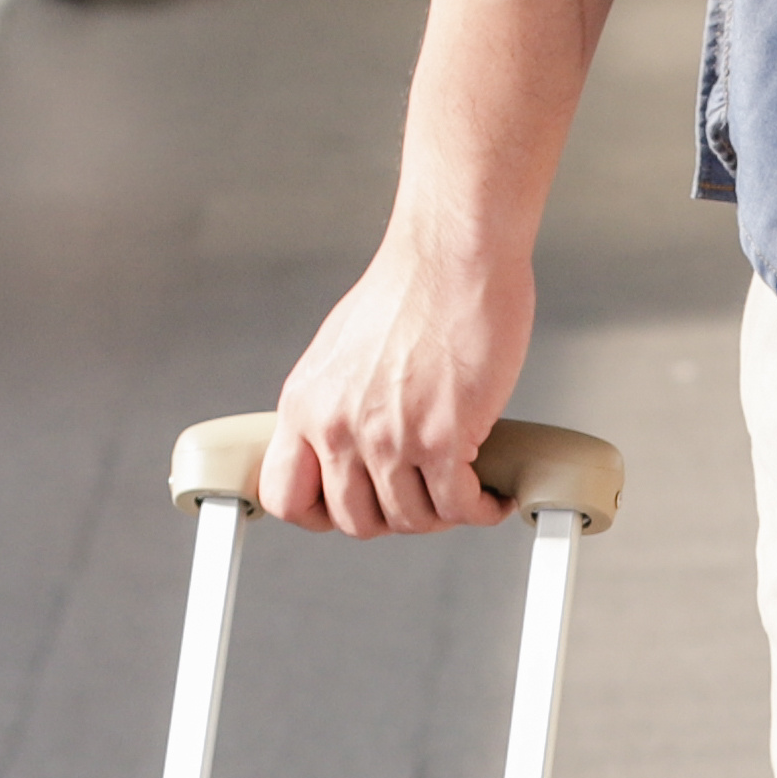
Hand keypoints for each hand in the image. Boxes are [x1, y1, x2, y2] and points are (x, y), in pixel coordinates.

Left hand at [259, 227, 533, 533]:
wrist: (453, 256)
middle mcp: (337, 426)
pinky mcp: (441, 438)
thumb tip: (351, 445)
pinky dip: (481, 509)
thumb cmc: (413, 291)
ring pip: (412, 520)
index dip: (320, 516)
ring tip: (466, 489)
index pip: (284, 496)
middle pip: (356, 521)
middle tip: (425, 496)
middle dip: (396, 517)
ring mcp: (387, 437)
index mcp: (305, 404)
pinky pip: (459, 507)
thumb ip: (337, 403)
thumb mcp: (343, 351)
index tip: (356, 507)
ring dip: (445, 514)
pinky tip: (492, 494)